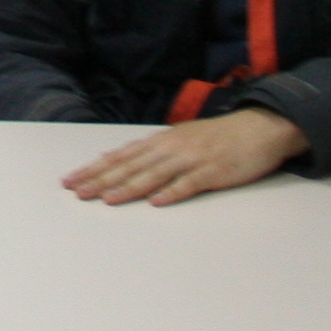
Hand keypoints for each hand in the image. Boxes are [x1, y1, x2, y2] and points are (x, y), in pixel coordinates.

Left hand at [64, 109, 305, 205]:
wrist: (259, 127)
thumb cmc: (216, 137)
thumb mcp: (178, 138)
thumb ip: (149, 151)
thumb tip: (115, 159)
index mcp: (161, 141)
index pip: (121, 156)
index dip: (95, 169)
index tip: (71, 180)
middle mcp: (171, 148)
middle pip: (131, 166)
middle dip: (102, 179)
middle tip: (78, 192)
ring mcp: (192, 159)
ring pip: (155, 175)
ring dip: (130, 188)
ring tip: (109, 199)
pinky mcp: (214, 171)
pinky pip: (190, 183)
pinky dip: (172, 192)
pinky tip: (157, 202)